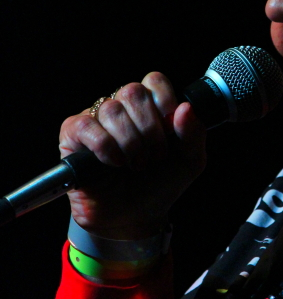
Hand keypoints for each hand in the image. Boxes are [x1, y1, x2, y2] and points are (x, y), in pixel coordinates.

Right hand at [59, 72, 206, 238]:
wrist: (134, 217)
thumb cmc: (159, 185)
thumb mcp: (190, 161)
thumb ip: (194, 133)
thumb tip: (186, 107)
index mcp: (149, 106)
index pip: (154, 81)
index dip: (165, 102)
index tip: (171, 131)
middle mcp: (121, 107)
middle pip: (133, 91)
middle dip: (150, 129)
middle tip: (155, 157)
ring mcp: (95, 119)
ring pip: (112, 110)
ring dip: (130, 142)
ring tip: (136, 165)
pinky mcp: (72, 135)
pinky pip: (86, 125)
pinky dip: (105, 146)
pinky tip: (114, 163)